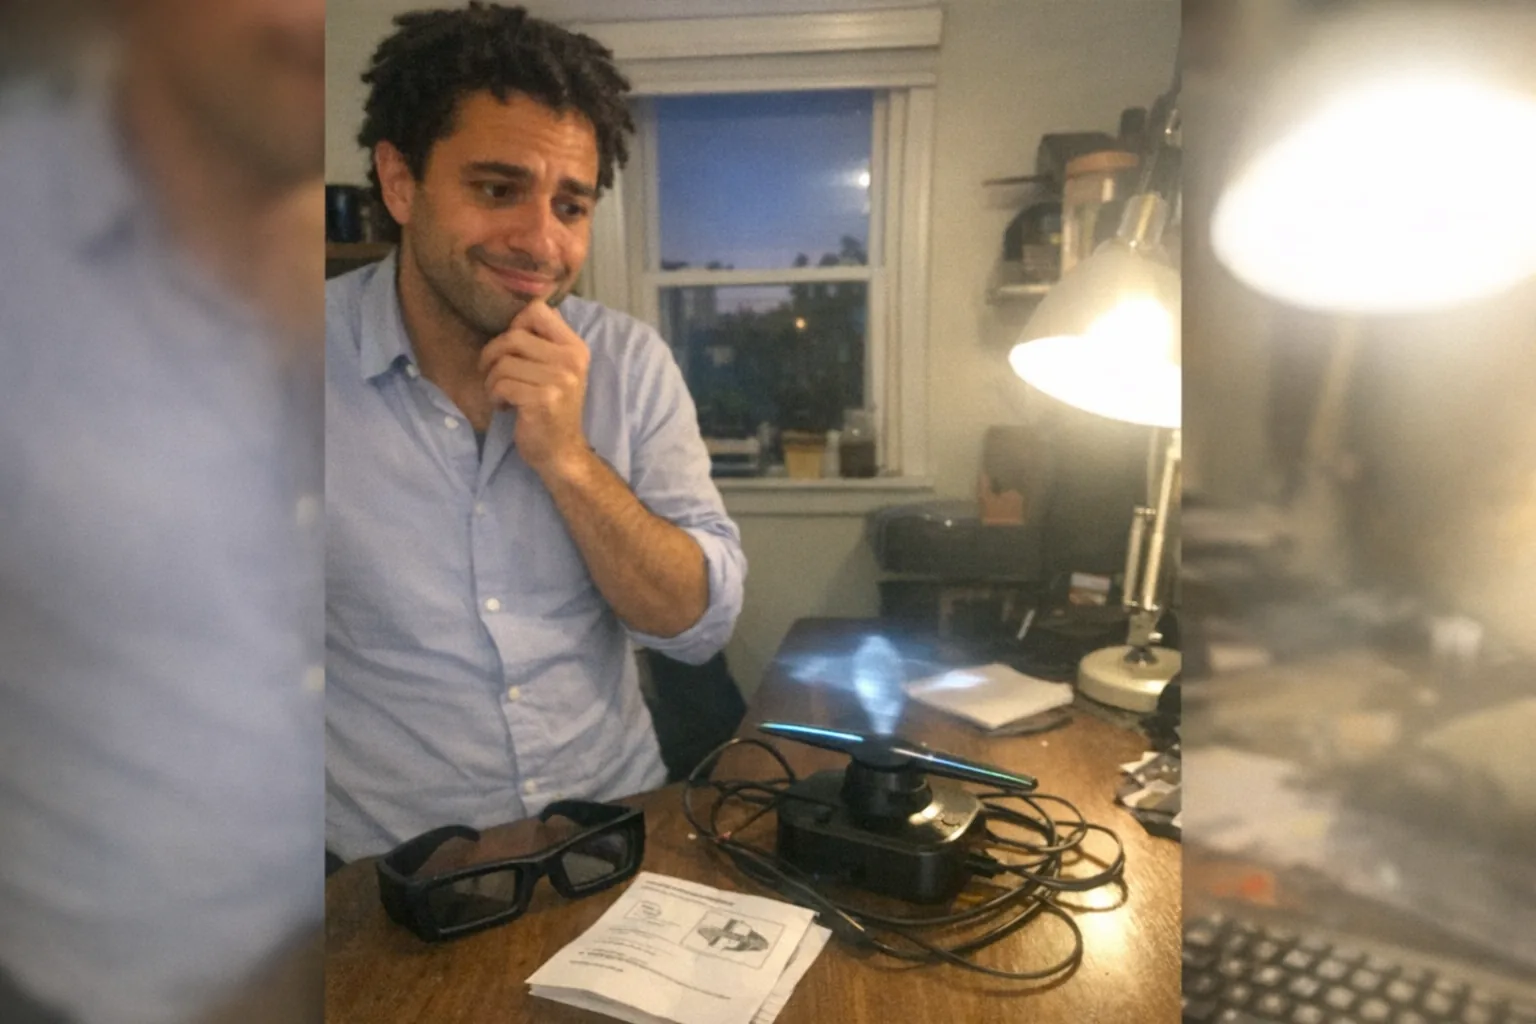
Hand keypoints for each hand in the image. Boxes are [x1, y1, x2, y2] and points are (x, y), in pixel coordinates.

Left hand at [479, 300, 590, 475]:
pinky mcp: (542, 400)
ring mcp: (559, 380)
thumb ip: (543, 343)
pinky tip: (503, 407)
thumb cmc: (552, 410)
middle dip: (492, 355)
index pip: (537, 310)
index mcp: (575, 348)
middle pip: (513, 336)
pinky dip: (494, 396)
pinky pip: (501, 384)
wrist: (561, 453)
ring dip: (491, 380)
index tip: (512, 349)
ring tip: (500, 394)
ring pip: (503, 362)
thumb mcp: (558, 371)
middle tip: (493, 374)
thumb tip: (515, 313)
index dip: (515, 325)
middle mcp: (571, 360)